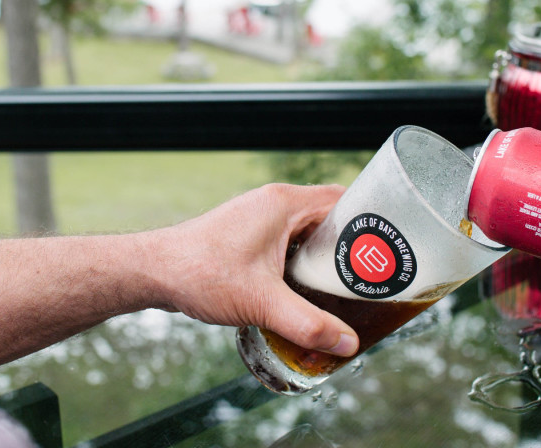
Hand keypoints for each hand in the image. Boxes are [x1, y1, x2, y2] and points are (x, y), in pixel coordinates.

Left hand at [146, 183, 358, 356]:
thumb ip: (307, 323)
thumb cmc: (200, 274)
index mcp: (284, 203)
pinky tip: (308, 285)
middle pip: (330, 215)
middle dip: (351, 243)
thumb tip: (347, 342)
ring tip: (345, 283)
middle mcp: (274, 202)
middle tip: (371, 272)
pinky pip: (290, 238)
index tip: (387, 245)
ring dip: (326, 252)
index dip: (370, 218)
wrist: (153, 272)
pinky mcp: (250, 232)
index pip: (344, 198)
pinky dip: (304, 257)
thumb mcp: (262, 302)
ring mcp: (261, 216)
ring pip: (310, 228)